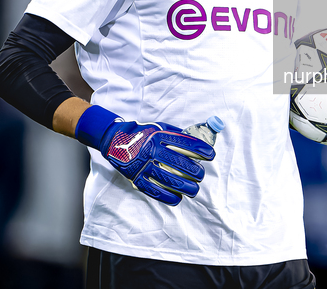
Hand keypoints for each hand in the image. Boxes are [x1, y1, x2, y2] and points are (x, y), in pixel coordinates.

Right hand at [75, 105, 214, 205]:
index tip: (211, 155)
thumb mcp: (160, 128)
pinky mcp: (135, 178)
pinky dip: (167, 196)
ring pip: (167, 178)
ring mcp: (142, 165)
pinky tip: (178, 199)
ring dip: (184, 186)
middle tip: (202, 175)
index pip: (184, 142)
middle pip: (177, 162)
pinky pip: (153, 190)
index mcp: (159, 135)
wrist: (115, 140)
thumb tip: (199, 140)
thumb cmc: (144, 133)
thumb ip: (177, 134)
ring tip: (195, 190)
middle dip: (194, 170)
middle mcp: (151, 150)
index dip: (199, 149)